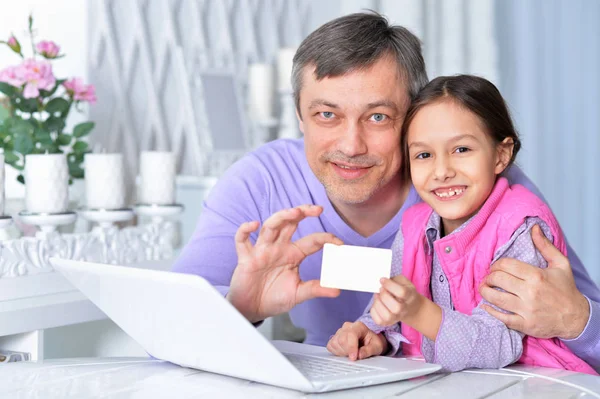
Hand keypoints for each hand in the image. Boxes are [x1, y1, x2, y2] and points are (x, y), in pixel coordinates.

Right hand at [227, 205, 342, 322]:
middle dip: (303, 213)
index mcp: (294, 254)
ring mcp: (262, 250)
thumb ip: (315, 289)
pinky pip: (242, 240)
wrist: (252, 309)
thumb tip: (337, 290)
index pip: (312, 240)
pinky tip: (254, 224)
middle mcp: (279, 248)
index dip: (326, 239)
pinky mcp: (246, 258)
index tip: (340, 243)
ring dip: (282, 216)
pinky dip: (245, 230)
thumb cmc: (274, 298)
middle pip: (291, 223)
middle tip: (318, 209)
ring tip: (295, 212)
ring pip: (271, 226)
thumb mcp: (298, 293)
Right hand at [326, 321, 387, 360]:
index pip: (351, 334)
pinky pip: (330, 345)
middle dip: (347, 351)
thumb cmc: (373, 343)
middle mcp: (347, 326)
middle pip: (341, 340)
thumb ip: (368, 350)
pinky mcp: (334, 337)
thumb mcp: (376, 347)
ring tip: (350, 354)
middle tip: (354, 356)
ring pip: (334, 343)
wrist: (369, 341)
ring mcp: (340, 331)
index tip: (354, 358)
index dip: (351, 348)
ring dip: (342, 352)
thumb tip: (359, 355)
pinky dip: (336, 351)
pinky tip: (344, 352)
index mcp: (359, 326)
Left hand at [370, 275, 422, 325]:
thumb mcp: (403, 281)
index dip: (389, 285)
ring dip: (378, 304)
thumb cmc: (404, 291)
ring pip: (387, 316)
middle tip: (381, 289)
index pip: (402, 292)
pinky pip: (379, 321)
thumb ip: (393, 280)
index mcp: (410, 296)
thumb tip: (381, 281)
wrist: (411, 307)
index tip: (382, 280)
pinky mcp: (388, 323)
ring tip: (377, 296)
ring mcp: (396, 318)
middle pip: (396, 308)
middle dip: (384, 296)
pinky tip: (376, 304)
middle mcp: (404, 309)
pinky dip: (374, 311)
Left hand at [480, 224, 589, 338]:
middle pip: (498, 280)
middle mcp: (530, 292)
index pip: (505, 265)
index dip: (496, 264)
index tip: (495, 267)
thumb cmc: (566, 290)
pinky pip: (502, 318)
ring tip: (484, 288)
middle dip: (489, 277)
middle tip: (489, 278)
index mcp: (536, 276)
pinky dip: (490, 311)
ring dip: (485, 292)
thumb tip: (534, 228)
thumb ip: (545, 246)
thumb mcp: (560, 264)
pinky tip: (485, 305)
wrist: (577, 318)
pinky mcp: (525, 324)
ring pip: (496, 298)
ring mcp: (527, 310)